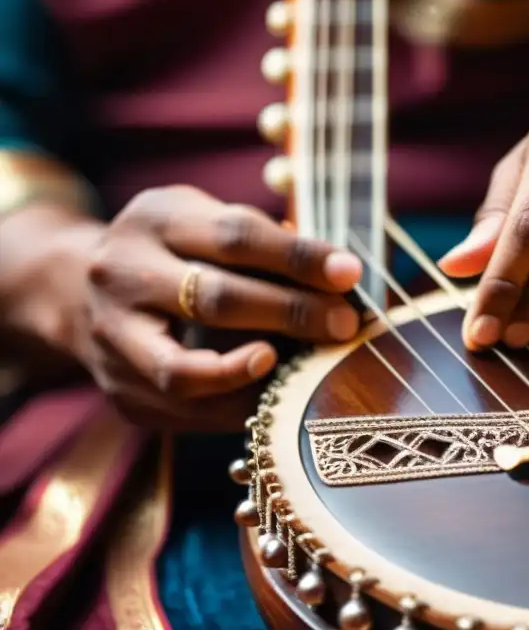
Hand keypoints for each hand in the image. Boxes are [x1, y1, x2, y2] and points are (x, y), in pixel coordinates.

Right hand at [72, 186, 361, 430]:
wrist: (77, 292)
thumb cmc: (175, 254)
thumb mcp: (206, 223)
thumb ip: (262, 244)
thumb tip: (339, 277)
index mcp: (156, 220)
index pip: (235, 236)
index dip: (298, 256)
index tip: (349, 273)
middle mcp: (122, 274)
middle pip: (213, 298)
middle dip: (289, 313)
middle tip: (342, 324)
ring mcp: (111, 337)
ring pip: (181, 369)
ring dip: (247, 372)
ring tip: (290, 365)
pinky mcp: (118, 389)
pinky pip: (180, 409)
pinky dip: (228, 406)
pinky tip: (267, 396)